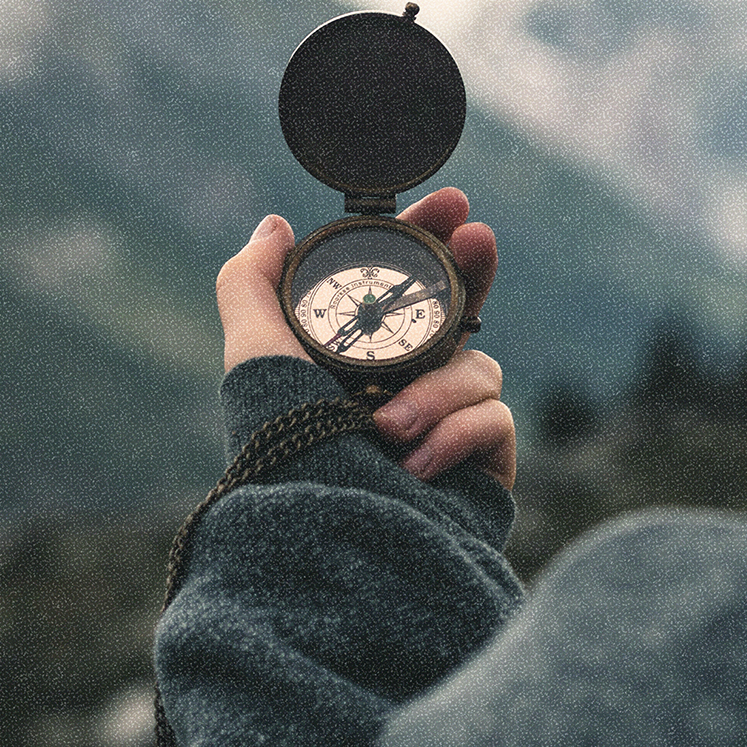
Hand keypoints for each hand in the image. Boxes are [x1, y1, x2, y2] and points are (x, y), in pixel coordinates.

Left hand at [215, 188, 513, 489]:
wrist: (325, 545)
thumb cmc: (285, 452)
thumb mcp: (254, 358)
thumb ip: (251, 284)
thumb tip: (274, 225)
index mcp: (358, 359)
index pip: (404, 285)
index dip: (430, 239)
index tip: (450, 202)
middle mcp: (404, 386)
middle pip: (460, 311)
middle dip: (472, 269)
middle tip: (478, 236)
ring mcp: (445, 425)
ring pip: (475, 366)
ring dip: (435, 390)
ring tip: (387, 430)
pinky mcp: (480, 464)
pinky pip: (494, 418)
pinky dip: (454, 435)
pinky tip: (415, 466)